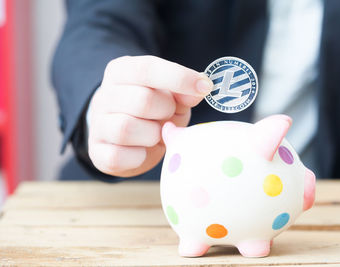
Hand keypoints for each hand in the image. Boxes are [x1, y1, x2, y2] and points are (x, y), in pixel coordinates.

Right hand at [87, 55, 212, 176]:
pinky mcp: (98, 152)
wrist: (124, 137)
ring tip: (157, 133)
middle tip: (169, 115)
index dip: (179, 77)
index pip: (147, 68)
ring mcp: (97, 125)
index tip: (205, 87)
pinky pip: (118, 156)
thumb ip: (185, 91)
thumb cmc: (152, 111)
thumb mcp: (171, 96)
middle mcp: (104, 95)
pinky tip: (144, 150)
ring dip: (153, 135)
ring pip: (126, 129)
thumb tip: (201, 88)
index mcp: (121, 72)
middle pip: (142, 101)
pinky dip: (139, 156)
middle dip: (166, 111)